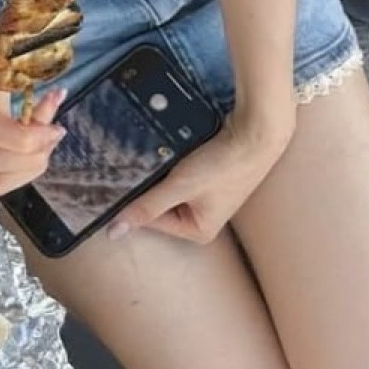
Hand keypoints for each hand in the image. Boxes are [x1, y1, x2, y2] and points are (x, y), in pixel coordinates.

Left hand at [108, 107, 293, 243]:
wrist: (254, 135)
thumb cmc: (222, 166)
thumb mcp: (179, 187)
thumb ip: (147, 207)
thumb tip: (114, 232)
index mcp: (198, 232)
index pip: (151, 219)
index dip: (136, 200)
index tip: (122, 180)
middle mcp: (202, 220)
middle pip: (159, 205)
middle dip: (151, 187)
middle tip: (143, 166)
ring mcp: (206, 200)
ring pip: (167, 189)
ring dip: (161, 176)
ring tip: (161, 159)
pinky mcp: (207, 181)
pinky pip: (178, 178)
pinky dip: (172, 168)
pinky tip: (170, 154)